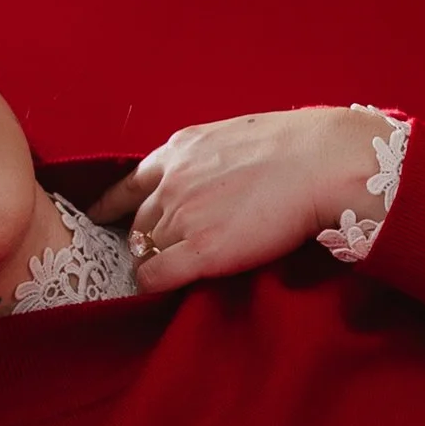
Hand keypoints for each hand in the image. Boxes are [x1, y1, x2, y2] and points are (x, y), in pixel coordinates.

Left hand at [92, 109, 387, 291]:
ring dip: (151, 260)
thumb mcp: (235, 137)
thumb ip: (210, 158)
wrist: (322, 163)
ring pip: (145, 248)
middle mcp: (171, 183)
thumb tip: (212, 177)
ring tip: (159, 273)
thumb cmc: (297, 147)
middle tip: (150, 255)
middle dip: (142, 238)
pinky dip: (151, 283)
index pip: (130, 185)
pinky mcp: (201, 252)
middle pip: (138, 222)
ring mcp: (182, 217)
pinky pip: (155, 275)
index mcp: (179, 151)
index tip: (103, 219)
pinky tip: (156, 288)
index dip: (115, 207)